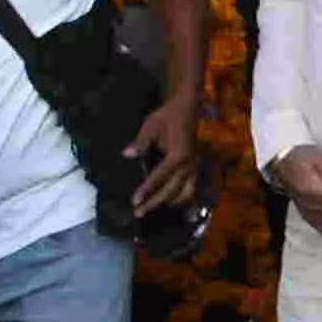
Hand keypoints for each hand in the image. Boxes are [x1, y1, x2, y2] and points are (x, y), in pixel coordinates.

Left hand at [125, 93, 200, 213]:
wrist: (188, 108)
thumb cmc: (168, 115)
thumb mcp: (151, 125)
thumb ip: (141, 142)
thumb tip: (127, 155)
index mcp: (178, 155)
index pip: (159, 177)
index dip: (146, 190)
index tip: (134, 201)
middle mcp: (188, 164)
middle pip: (172, 190)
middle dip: (155, 203)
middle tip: (138, 213)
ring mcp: (193, 167)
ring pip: (185, 193)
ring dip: (169, 203)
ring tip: (154, 209)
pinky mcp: (194, 167)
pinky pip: (191, 188)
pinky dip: (181, 198)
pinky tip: (170, 202)